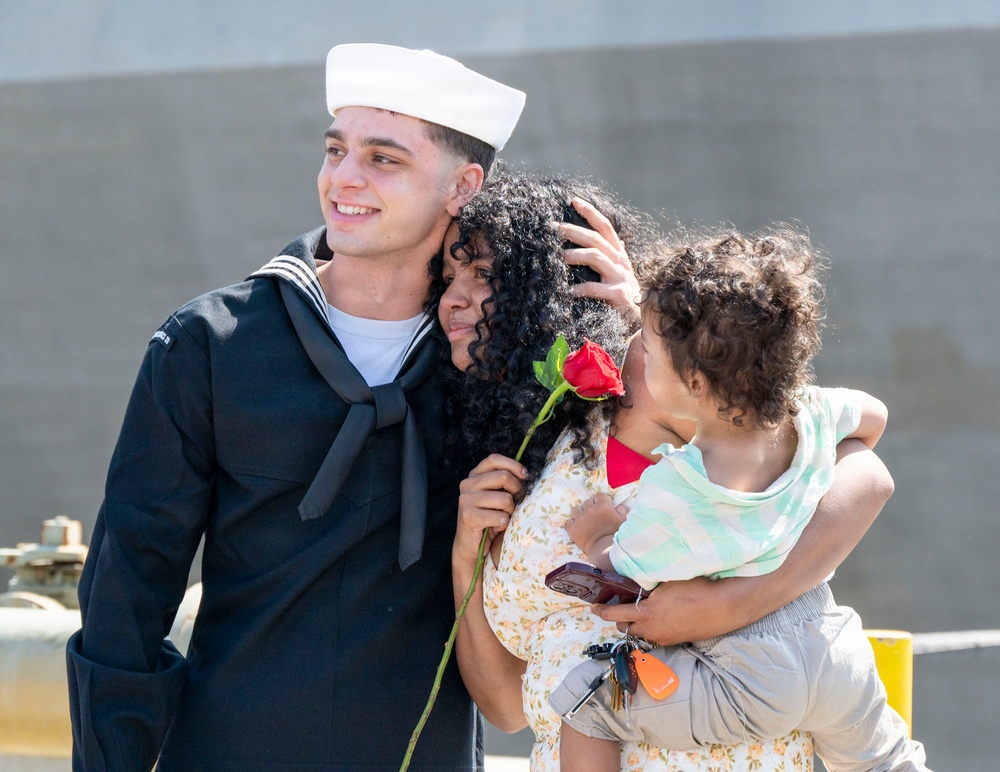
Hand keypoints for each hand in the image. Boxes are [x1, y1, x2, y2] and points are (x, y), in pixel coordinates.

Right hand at [454, 454, 525, 566]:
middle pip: (503, 477)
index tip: (525, 476)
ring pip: (505, 499)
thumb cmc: (488, 518)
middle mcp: (467, 484)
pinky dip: (503, 524)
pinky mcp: (468, 516)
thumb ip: (504, 482)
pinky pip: (500, 517)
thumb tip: (525, 475)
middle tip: (516, 503)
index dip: (513, 465)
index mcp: (474, 476)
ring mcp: (466, 500)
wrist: (470, 545)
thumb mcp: (494, 495)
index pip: (494, 459)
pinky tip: (495, 527)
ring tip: (502, 518)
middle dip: (517, 491)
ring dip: (509, 511)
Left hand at [557, 197, 641, 325]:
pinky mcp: (618, 294)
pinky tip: (567, 290)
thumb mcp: (622, 273)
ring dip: (574, 255)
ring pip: (595, 256)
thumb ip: (616, 258)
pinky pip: (595, 288)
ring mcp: (620, 277)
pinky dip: (579, 288)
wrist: (644, 320)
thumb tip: (618, 241)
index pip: (605, 227)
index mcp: (619, 254)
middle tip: (553, 228)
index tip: (574, 200)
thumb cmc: (627, 296)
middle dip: (573, 230)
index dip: (591, 212)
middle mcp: (620, 261)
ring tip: (557, 257)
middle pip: (595, 238)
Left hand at [565, 493, 624, 555]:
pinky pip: (569, 522)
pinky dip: (573, 524)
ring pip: (576, 510)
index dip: (601, 501)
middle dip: (590, 508)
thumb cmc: (616, 535)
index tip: (602, 508)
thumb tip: (618, 506)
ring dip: (579, 514)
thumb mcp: (624, 521)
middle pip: (587, 502)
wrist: (605, 551)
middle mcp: (590, 509)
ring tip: (584, 521)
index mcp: (603, 505)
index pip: (599, 496)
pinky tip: (577, 528)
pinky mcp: (572, 528)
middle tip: (594, 517)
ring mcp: (580, 518)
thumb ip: (622, 510)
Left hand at [592, 575, 754, 645]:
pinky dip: (651, 627)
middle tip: (621, 604)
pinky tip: (661, 616)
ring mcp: (664, 638)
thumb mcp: (665, 582)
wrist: (722, 607)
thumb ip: (646, 586)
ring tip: (642, 609)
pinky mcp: (676, 641)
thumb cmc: (694, 589)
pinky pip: (656, 636)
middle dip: (619, 618)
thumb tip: (633, 583)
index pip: (614, 614)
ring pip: (641, 632)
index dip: (601, 610)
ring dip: (636, 623)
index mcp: (646, 614)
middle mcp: (652, 630)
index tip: (593, 606)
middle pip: (625, 627)